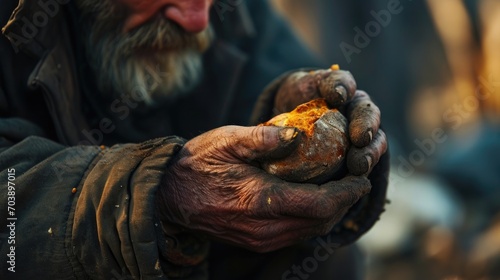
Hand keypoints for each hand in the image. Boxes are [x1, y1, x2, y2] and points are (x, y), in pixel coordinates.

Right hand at [157, 125, 370, 252]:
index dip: (346, 193)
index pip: (319, 204)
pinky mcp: (255, 242)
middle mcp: (264, 228)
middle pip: (320, 222)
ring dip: (329, 213)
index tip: (361, 178)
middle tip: (355, 181)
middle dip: (344, 203)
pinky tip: (313, 202)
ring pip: (309, 232)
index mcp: (260, 201)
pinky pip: (294, 235)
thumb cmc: (197, 164)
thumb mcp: (227, 140)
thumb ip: (263, 137)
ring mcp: (259, 239)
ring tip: (340, 191)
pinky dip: (311, 220)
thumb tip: (298, 134)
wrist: (168, 196)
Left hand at [274, 68, 386, 174]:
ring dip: (370, 150)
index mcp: (332, 88)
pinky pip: (367, 160)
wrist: (289, 131)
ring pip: (373, 137)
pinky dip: (365, 169)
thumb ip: (276, 120)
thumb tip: (289, 137)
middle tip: (360, 137)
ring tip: (359, 165)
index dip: (341, 86)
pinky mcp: (360, 154)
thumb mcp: (271, 118)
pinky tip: (357, 179)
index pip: (340, 82)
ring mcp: (359, 131)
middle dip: (365, 123)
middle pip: (365, 111)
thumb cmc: (282, 118)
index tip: (337, 96)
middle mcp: (351, 107)